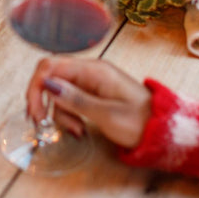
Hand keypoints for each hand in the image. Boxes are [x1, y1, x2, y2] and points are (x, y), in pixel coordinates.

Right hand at [26, 57, 151, 148]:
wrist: (163, 130)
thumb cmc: (140, 122)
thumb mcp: (107, 114)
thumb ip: (76, 100)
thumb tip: (48, 85)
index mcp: (93, 70)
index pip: (50, 66)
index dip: (36, 87)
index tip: (35, 113)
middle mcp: (90, 71)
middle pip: (51, 77)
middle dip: (44, 101)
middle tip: (44, 125)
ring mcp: (92, 81)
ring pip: (59, 91)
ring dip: (59, 112)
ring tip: (76, 131)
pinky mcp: (94, 93)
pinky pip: (70, 98)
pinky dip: (68, 114)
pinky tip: (79, 128)